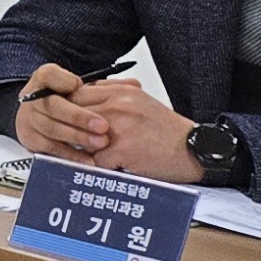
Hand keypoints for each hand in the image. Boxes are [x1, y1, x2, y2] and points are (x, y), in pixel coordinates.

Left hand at [26, 73, 199, 182]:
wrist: (193, 148)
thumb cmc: (167, 130)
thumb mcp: (141, 101)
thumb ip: (113, 94)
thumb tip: (85, 93)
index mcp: (122, 91)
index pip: (78, 93)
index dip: (70, 108)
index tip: (68, 119)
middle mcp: (118, 105)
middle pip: (75, 114)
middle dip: (71, 129)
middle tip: (72, 140)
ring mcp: (119, 127)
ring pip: (81, 137)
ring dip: (83, 148)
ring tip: (90, 155)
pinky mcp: (122, 149)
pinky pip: (95, 159)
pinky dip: (98, 166)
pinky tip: (106, 168)